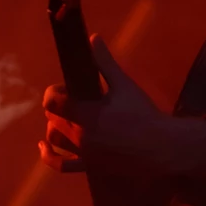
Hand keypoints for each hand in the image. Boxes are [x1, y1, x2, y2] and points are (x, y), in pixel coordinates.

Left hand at [0, 52, 32, 148]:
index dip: (5, 63)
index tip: (12, 56)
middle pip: (8, 79)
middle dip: (14, 71)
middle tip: (17, 67)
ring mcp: (4, 103)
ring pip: (17, 91)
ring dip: (21, 84)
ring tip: (21, 81)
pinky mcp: (10, 115)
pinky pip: (24, 107)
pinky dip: (31, 102)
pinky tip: (36, 94)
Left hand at [38, 34, 169, 176]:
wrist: (161, 148)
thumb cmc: (144, 115)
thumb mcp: (124, 85)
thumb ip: (105, 63)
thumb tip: (93, 38)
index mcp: (86, 115)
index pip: (52, 102)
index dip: (54, 92)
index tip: (66, 87)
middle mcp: (80, 136)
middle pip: (53, 118)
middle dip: (58, 106)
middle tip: (74, 98)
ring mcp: (83, 153)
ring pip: (54, 139)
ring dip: (55, 126)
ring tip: (67, 117)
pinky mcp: (89, 167)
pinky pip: (62, 165)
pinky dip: (49, 156)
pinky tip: (44, 147)